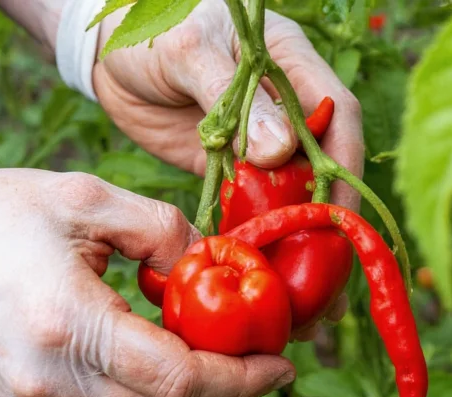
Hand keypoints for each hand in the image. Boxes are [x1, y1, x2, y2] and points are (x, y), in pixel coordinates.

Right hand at [0, 148, 294, 396]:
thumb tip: (212, 263)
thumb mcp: (86, 198)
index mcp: (69, 326)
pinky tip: (171, 360)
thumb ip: (162, 230)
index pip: (180, 379)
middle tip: (267, 364)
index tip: (283, 362)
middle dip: (231, 396)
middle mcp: (52, 382)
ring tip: (228, 362)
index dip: (242, 379)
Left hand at [88, 1, 364, 339]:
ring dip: (299, 251)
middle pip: (325, 172)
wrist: (106, 52)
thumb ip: (236, 98)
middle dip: (329, 230)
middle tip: (327, 289)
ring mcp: (261, 143)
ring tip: (304, 311)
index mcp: (292, 66)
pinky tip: (263, 286)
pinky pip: (254, 212)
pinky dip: (261, 247)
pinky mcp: (233, 170)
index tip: (337, 221)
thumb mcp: (189, 52)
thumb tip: (281, 152)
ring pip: (294, 200)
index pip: (338, 119)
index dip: (345, 170)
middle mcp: (287, 108)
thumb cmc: (150, 30)